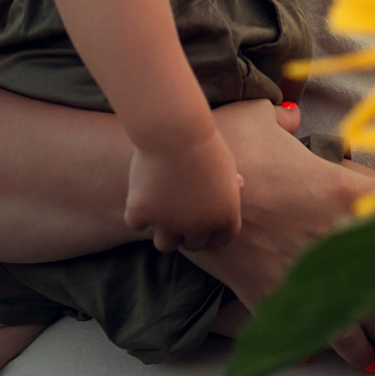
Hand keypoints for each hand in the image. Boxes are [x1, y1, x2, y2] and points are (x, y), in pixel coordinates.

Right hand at [124, 131, 242, 252]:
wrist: (175, 131)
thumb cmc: (203, 141)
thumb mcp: (225, 162)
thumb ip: (229, 181)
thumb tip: (238, 184)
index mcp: (224, 217)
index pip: (221, 239)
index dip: (211, 233)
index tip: (202, 223)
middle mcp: (198, 227)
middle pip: (193, 244)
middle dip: (187, 232)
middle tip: (179, 213)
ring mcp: (168, 224)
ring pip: (165, 245)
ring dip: (164, 232)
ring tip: (160, 213)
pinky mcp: (141, 214)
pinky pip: (136, 223)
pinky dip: (137, 211)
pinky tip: (141, 194)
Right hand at [187, 101, 374, 375]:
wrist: (186, 180)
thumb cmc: (226, 142)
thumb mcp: (262, 120)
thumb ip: (285, 123)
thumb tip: (287, 117)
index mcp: (344, 191)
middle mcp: (333, 238)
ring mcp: (301, 271)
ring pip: (347, 320)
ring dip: (366, 349)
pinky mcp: (266, 292)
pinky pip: (295, 327)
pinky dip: (308, 345)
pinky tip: (312, 360)